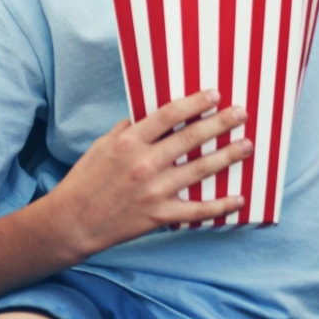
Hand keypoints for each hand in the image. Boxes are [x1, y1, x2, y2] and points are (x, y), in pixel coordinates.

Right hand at [43, 89, 251, 256]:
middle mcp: (144, 164)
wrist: (71, 223)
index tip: (215, 94)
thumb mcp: (102, 146)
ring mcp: (154, 191)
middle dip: (220, 123)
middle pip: (190, 138)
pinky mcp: (159, 215)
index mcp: (129, 142)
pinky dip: (220, 206)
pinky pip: (197, 211)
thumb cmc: (85, 180)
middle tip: (242, 113)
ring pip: (199, 170)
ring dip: (227, 156)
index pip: (169, 115)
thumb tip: (152, 113)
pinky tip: (239, 198)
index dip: (195, 103)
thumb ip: (129, 129)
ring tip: (248, 145)